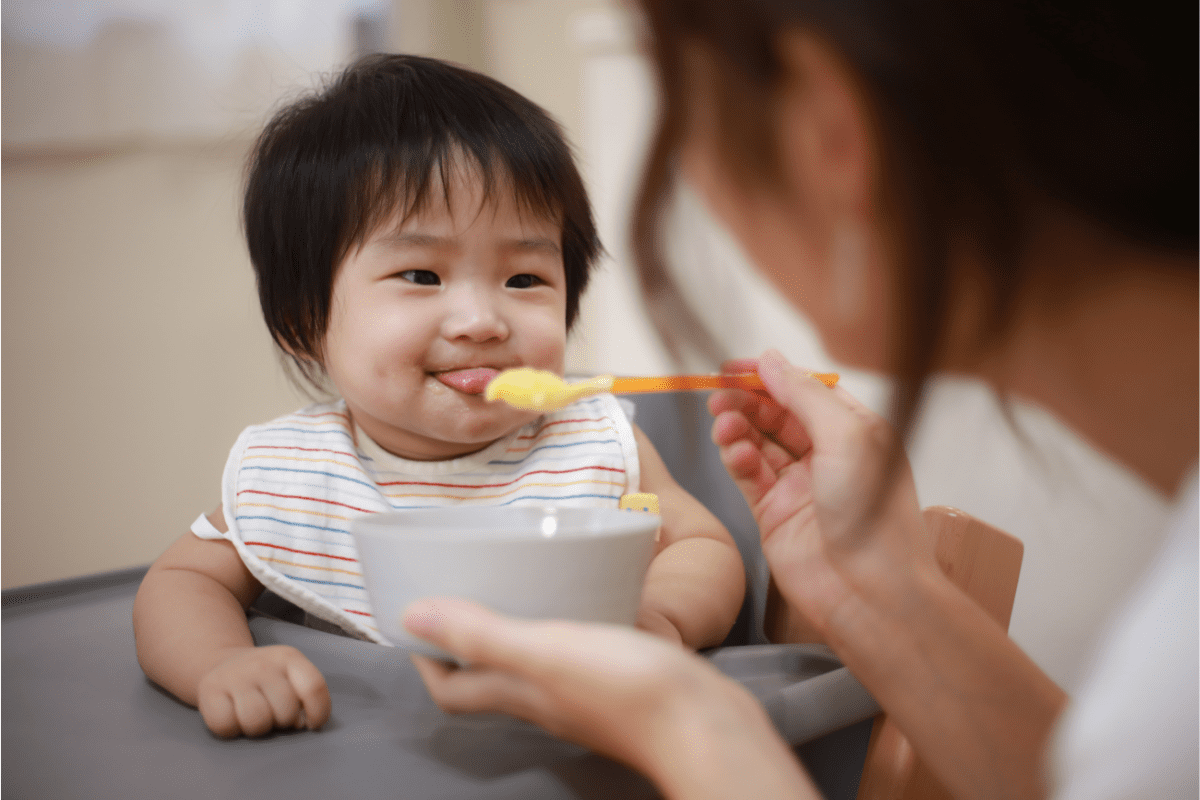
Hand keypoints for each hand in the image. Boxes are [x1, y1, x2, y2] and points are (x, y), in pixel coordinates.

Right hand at [195, 645, 330, 737]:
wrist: (220, 663)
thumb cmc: (265, 680)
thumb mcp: (291, 676)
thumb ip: (305, 695)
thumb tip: (301, 723)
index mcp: (289, 657)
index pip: (314, 687)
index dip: (318, 712)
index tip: (311, 723)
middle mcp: (262, 664)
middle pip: (286, 711)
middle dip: (283, 721)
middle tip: (273, 713)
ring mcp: (234, 676)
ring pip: (257, 722)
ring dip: (258, 729)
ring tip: (255, 717)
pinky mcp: (209, 691)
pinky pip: (226, 726)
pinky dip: (231, 729)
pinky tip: (233, 717)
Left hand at [406, 598, 721, 770]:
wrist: (708, 726)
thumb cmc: (629, 691)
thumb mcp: (547, 651)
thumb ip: (483, 634)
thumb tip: (413, 617)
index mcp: (520, 693)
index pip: (452, 688)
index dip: (427, 657)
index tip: (418, 618)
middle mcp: (545, 700)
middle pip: (487, 676)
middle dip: (465, 640)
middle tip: (463, 592)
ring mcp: (583, 696)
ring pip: (531, 666)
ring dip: (513, 630)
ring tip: (517, 588)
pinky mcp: (618, 684)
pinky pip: (573, 655)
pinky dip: (562, 629)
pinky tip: (581, 602)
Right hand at [709, 350, 934, 638]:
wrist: (869, 591)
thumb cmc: (875, 516)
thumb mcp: (847, 436)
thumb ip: (804, 395)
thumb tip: (771, 360)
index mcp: (856, 431)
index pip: (807, 391)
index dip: (772, 375)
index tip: (736, 367)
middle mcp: (828, 456)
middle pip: (777, 414)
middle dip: (747, 400)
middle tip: (719, 394)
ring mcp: (799, 486)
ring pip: (756, 442)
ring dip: (736, 427)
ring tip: (722, 422)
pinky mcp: (773, 514)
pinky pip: (747, 475)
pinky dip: (735, 458)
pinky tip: (732, 451)